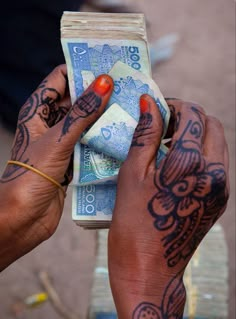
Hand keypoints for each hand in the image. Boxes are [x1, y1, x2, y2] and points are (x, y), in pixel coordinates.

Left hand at [0, 65, 113, 269]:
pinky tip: (119, 136)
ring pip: (84, 123)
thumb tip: (104, 82)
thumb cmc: (31, 175)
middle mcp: (49, 124)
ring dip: (102, 118)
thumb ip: (82, 112)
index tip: (107, 66)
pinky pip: (88, 143)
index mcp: (38, 111)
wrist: (24, 216)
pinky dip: (101, 139)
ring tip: (128, 109)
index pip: (60, 79)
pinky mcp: (70, 159)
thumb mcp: (59, 139)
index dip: (81, 70)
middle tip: (125, 88)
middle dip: (98, 94)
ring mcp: (60, 142)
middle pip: (76, 101)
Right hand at [108, 96, 228, 317]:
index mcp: (191, 164)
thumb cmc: (133, 223)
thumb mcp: (133, 173)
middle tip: (162, 124)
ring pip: (217, 142)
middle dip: (188, 116)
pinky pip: (216, 162)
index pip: (193, 115)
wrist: (149, 268)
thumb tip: (149, 102)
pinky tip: (176, 162)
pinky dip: (200, 152)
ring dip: (195, 133)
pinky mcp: (220, 199)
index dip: (173, 105)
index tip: (156, 109)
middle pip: (211, 124)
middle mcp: (215, 173)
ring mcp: (221, 187)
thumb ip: (146, 134)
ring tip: (167, 142)